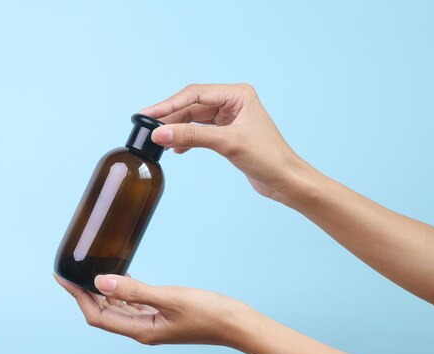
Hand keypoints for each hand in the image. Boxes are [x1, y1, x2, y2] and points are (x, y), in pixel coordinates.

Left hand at [54, 273, 251, 346]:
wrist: (237, 324)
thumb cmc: (209, 313)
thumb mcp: (170, 298)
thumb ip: (135, 289)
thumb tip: (100, 282)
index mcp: (141, 330)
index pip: (98, 315)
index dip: (78, 297)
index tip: (63, 278)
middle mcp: (142, 330)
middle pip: (103, 313)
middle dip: (84, 294)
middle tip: (71, 273)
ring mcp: (152, 324)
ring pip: (117, 309)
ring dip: (101, 293)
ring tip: (88, 274)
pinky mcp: (162, 316)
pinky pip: (133, 305)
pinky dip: (121, 292)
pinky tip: (120, 281)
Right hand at [142, 83, 315, 204]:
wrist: (285, 180)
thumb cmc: (267, 157)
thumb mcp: (226, 143)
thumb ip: (191, 136)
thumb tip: (161, 134)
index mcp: (237, 94)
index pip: (195, 94)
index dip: (169, 104)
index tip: (148, 114)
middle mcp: (233, 102)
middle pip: (192, 105)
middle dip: (171, 117)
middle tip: (148, 128)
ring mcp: (230, 118)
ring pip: (194, 119)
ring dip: (178, 129)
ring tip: (160, 140)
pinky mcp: (228, 133)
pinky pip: (201, 131)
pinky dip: (188, 138)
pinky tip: (177, 149)